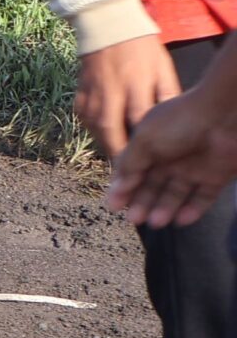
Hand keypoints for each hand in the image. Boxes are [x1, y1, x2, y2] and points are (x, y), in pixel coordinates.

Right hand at [77, 35, 182, 158]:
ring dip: (110, 151)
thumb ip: (167, 98)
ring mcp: (90, 98)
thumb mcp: (163, 70)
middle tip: (129, 180)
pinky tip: (111, 143)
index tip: (150, 168)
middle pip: (112, 136)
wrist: (105, 28)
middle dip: (120, 160)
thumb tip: (173, 126)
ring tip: (123, 168)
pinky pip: (89, 125)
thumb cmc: (141, 49)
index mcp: (134, 86)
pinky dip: (100, 137)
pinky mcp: (79, 99)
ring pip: (98, 134)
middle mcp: (109, 95)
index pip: (138, 126)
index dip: (144, 150)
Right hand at [109, 85, 236, 227]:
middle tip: (134, 219)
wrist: (223, 115)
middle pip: (153, 186)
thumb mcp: (145, 140)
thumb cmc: (178, 121)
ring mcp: (193, 168)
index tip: (114, 206)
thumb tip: (117, 187)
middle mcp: (169, 158)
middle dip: (143, 203)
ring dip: (165, 209)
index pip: (133, 171)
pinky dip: (193, 210)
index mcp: (150, 145)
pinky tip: (181, 220)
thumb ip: (130, 164)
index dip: (123, 189)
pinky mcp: (215, 177)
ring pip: (176, 195)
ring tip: (156, 222)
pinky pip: (203, 198)